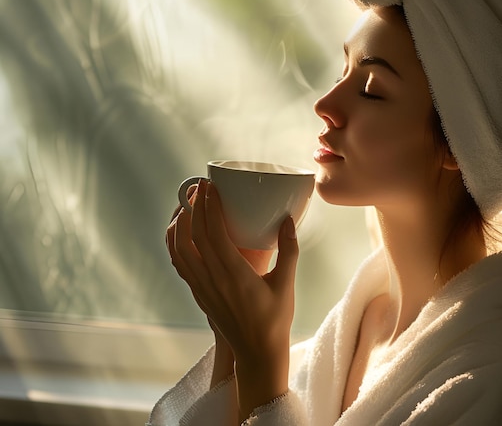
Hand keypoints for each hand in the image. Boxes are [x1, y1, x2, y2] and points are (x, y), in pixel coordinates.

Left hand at [166, 179, 298, 417]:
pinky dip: (175, 243)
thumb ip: (289, 250)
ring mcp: (201, 287)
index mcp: (234, 275)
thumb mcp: (286, 283)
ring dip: (179, 223)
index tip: (210, 186)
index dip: (209, 206)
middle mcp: (212, 279)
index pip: (213, 233)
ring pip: (178, 249)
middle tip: (199, 186)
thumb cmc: (274, 319)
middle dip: (194, 206)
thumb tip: (287, 220)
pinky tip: (182, 231)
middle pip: (193, 235)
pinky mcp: (198, 292)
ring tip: (188, 205)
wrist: (256, 352)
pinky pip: (179, 263)